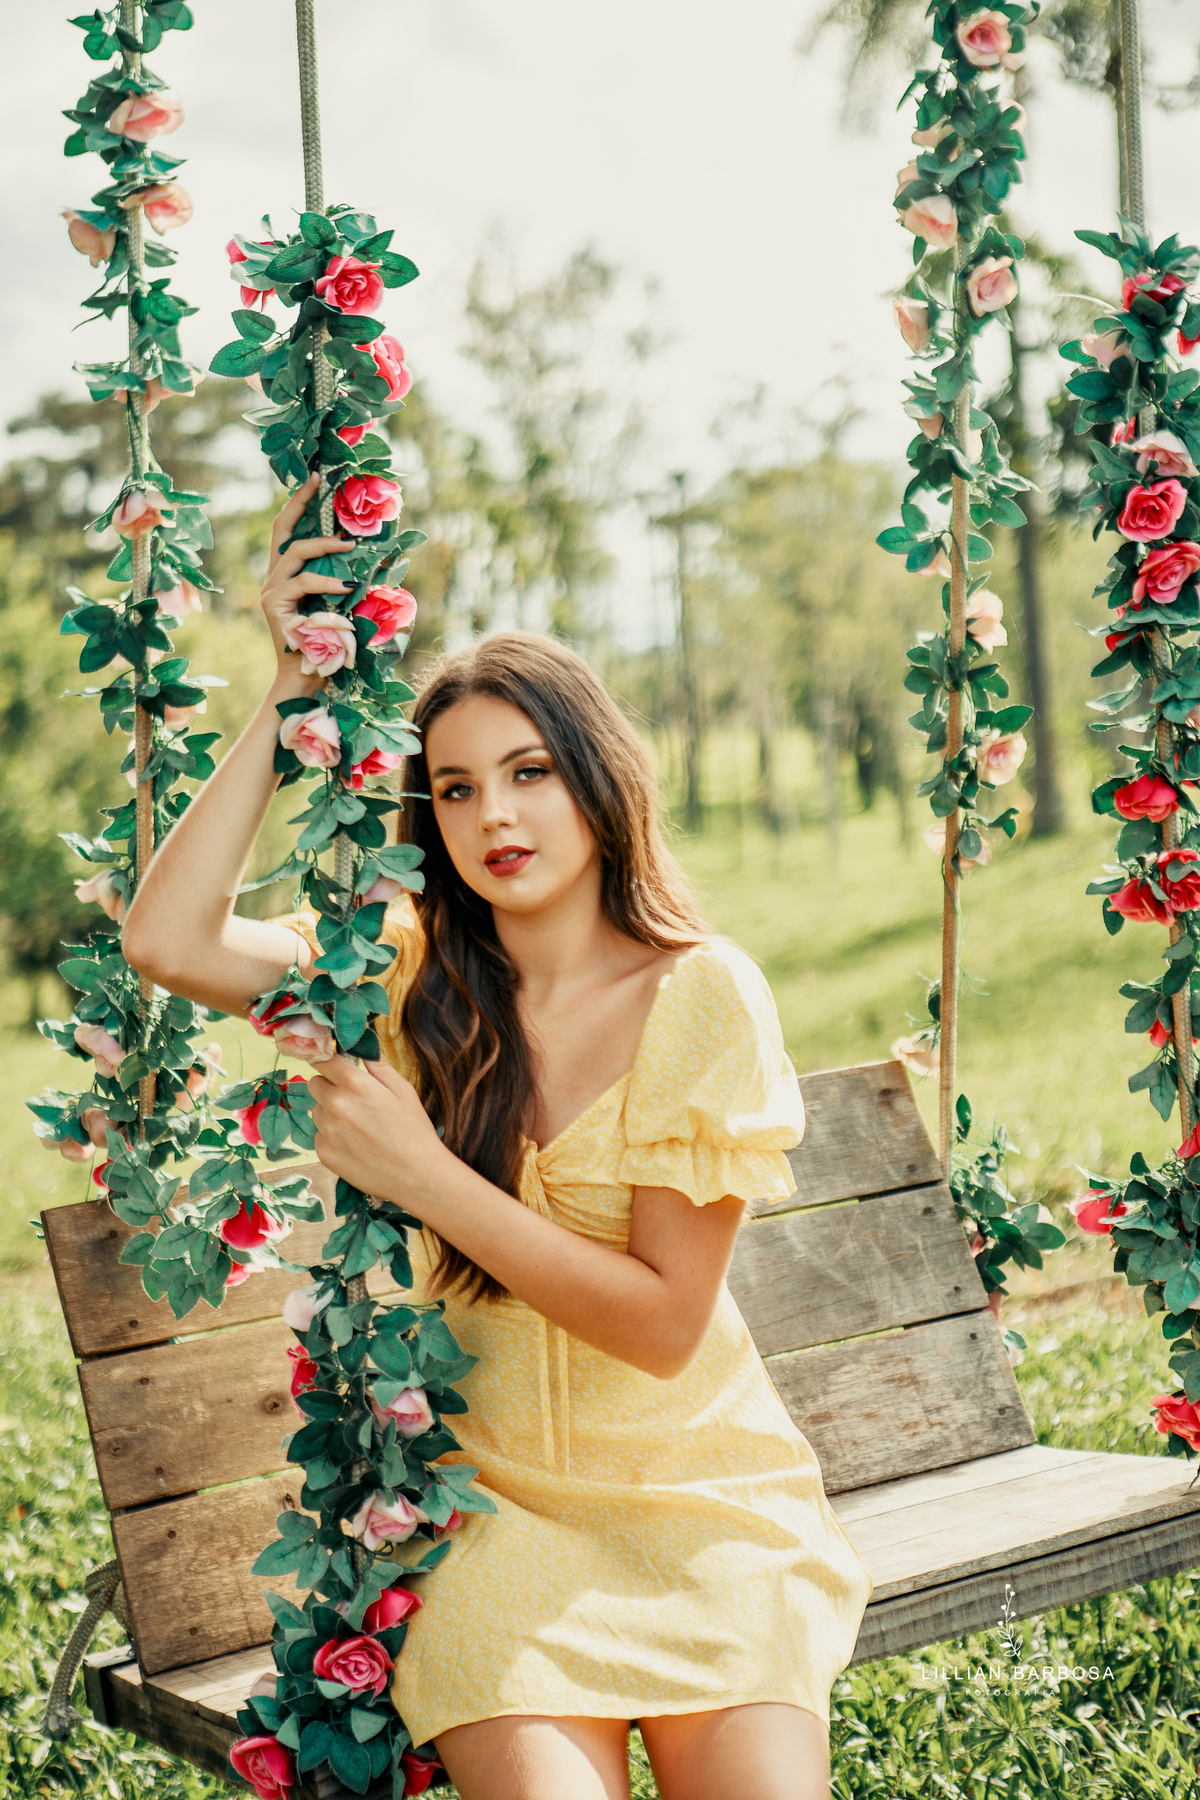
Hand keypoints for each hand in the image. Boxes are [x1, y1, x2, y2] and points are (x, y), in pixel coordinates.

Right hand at [261, 474, 355, 679]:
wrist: (307, 681)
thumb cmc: (329, 648)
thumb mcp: (341, 608)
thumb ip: (346, 584)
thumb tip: (376, 564)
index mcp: (287, 577)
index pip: (288, 532)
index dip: (298, 504)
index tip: (314, 478)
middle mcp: (274, 580)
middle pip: (282, 532)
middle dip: (300, 504)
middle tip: (320, 484)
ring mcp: (271, 592)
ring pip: (294, 553)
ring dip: (324, 545)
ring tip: (350, 545)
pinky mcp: (274, 606)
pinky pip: (302, 584)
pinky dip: (326, 582)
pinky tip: (345, 586)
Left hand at [307, 1055, 447, 1212]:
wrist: (416, 1175)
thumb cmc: (413, 1130)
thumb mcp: (403, 1090)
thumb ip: (378, 1066)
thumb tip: (362, 1047)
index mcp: (355, 1084)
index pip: (323, 1060)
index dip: (330, 1063)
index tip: (336, 1068)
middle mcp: (336, 1105)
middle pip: (315, 1084)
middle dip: (330, 1087)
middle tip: (353, 1101)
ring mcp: (327, 1131)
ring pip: (317, 1111)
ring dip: (330, 1113)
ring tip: (358, 1127)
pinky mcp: (324, 1153)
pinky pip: (319, 1136)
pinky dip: (332, 1137)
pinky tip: (355, 1144)